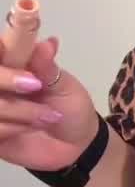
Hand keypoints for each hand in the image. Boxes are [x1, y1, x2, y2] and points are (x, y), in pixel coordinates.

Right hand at [0, 35, 98, 170]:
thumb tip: (48, 43)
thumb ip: (48, 69)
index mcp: (14, 62)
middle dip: (7, 78)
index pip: (2, 46)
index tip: (25, 41)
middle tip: (35, 85)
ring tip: (47, 116)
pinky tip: (27, 129)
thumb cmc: (70, 108)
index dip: (9, 40)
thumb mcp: (65, 87)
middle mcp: (0, 81)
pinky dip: (12, 128)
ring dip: (21, 110)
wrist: (75, 146)